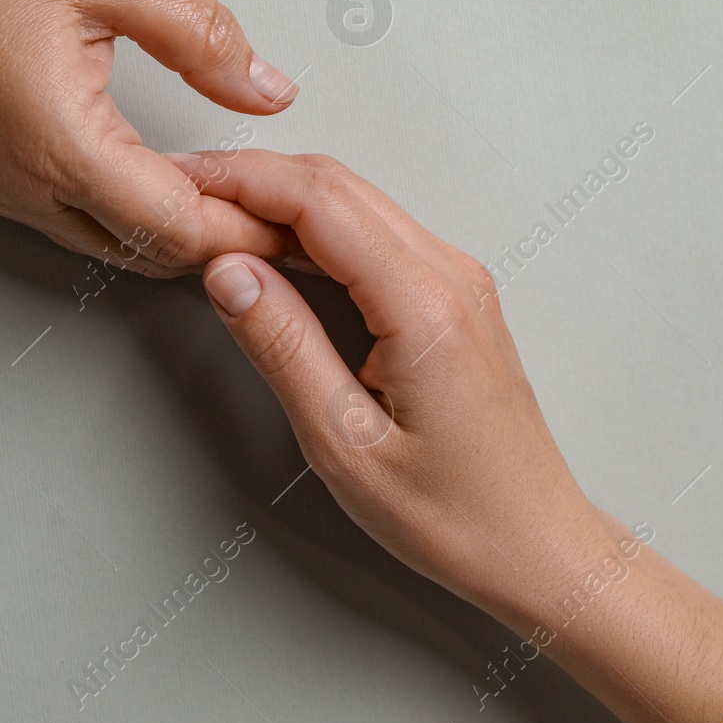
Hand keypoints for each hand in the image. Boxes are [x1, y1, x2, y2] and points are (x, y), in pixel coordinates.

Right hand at [0, 0, 302, 276]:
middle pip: (148, 253)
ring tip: (238, 202)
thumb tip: (266, 90)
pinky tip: (162, 182)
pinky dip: (130, 217)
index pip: (177, 225)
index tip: (298, 220)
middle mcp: (23, 185)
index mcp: (58, 142)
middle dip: (223, 244)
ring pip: (109, 247)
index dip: (248, 229)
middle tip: (286, 219)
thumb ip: (201, 37)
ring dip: (175, 234)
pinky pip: (73, 222)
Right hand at [169, 148, 722, 722]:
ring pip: (355, 200)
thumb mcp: (346, 446)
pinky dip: (315, 224)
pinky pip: (375, 230)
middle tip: (185, 195)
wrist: (537, 544)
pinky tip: (275, 248)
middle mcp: (450, 276)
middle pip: (336, 185)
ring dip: (281, 197)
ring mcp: (458, 280)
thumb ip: (283, 348)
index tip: (184, 182)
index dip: (240, 180)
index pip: (317, 201)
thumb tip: (230, 272)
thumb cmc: (457, 516)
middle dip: (252, 177)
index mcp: (424, 306)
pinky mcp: (453, 295)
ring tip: (216, 220)